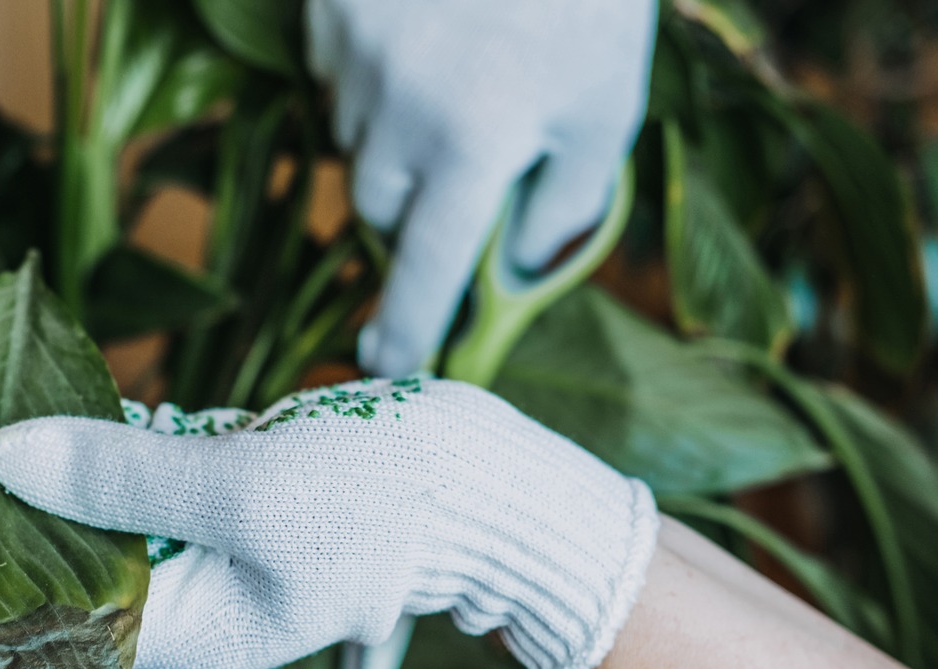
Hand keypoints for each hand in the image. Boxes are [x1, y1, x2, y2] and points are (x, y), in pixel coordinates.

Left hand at [0, 378, 658, 668]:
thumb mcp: (248, 492)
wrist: (477, 483)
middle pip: (34, 572)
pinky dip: (72, 449)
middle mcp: (176, 601)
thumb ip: (124, 477)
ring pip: (71, 519)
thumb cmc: (380, 502)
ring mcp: (196, 551)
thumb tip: (5, 452)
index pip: (22, 620)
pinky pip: (123, 479)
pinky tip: (12, 425)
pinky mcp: (213, 500)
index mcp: (181, 629)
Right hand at [308, 0, 657, 374]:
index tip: (385, 364)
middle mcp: (403, 106)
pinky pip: (337, 76)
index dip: (407, 324)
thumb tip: (514, 271)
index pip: (430, 264)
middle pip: (381, 205)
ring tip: (458, 67)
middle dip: (419, 200)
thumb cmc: (586, 0)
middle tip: (470, 152)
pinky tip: (425, 29)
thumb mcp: (607, 106)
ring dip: (397, 133)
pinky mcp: (331, 11)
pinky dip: (374, 72)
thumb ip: (567, 205)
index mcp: (479, 140)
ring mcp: (357, 53)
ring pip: (357, 141)